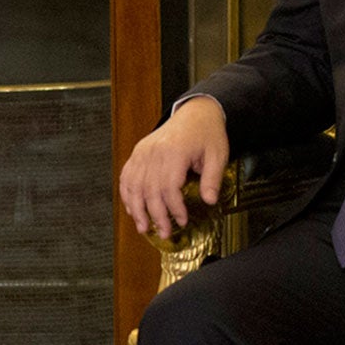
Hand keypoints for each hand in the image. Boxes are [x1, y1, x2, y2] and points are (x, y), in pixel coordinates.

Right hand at [119, 95, 230, 239]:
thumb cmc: (207, 132)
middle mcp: (154, 151)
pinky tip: (132, 208)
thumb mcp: (218, 155)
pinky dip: (127, 194)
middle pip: (149, 190)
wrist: (195, 111)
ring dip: (137, 209)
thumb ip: (212, 179)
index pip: (169, 187)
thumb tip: (209, 201)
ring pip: (134, 186)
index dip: (174, 208)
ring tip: (143, 227)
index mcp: (174, 151)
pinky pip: (127, 176)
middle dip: (156, 215)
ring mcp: (143, 151)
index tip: (182, 220)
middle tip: (164, 232)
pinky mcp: (138, 152)